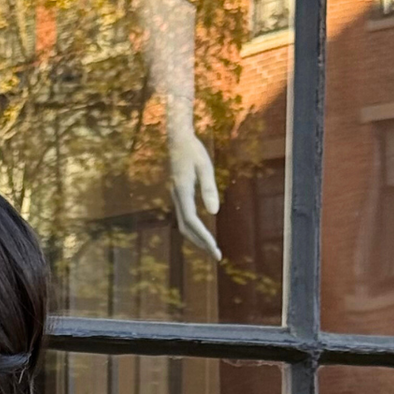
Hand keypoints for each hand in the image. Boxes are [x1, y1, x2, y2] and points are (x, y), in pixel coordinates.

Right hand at [166, 122, 220, 261]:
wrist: (177, 138)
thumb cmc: (193, 150)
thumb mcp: (205, 166)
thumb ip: (209, 189)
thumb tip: (215, 213)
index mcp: (182, 192)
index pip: (193, 222)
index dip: (204, 238)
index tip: (215, 250)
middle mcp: (177, 198)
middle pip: (186, 229)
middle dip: (200, 243)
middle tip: (216, 255)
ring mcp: (176, 197)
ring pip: (184, 225)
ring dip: (196, 238)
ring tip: (210, 248)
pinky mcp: (179, 195)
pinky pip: (185, 218)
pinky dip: (194, 229)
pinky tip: (203, 232)